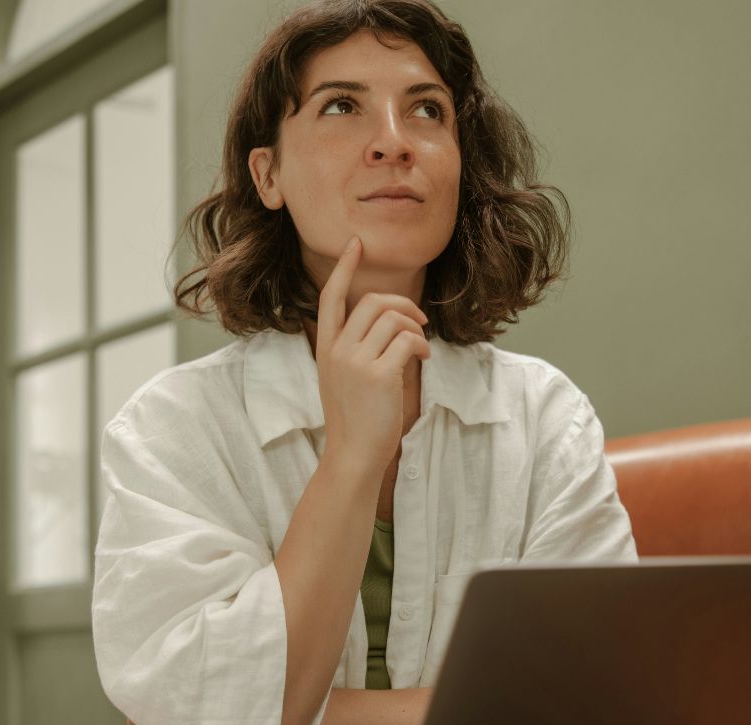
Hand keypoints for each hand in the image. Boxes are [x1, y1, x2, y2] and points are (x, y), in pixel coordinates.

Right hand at [314, 235, 430, 469]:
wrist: (353, 454)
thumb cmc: (357, 418)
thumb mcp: (345, 377)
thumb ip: (358, 349)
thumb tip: (392, 324)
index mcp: (326, 348)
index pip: (330, 297)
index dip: (344, 267)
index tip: (356, 245)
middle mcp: (337, 350)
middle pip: (372, 301)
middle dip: (403, 305)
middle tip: (420, 322)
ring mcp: (355, 361)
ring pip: (393, 319)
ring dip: (416, 328)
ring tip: (421, 348)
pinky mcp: (378, 375)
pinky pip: (408, 341)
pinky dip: (422, 345)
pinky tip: (424, 359)